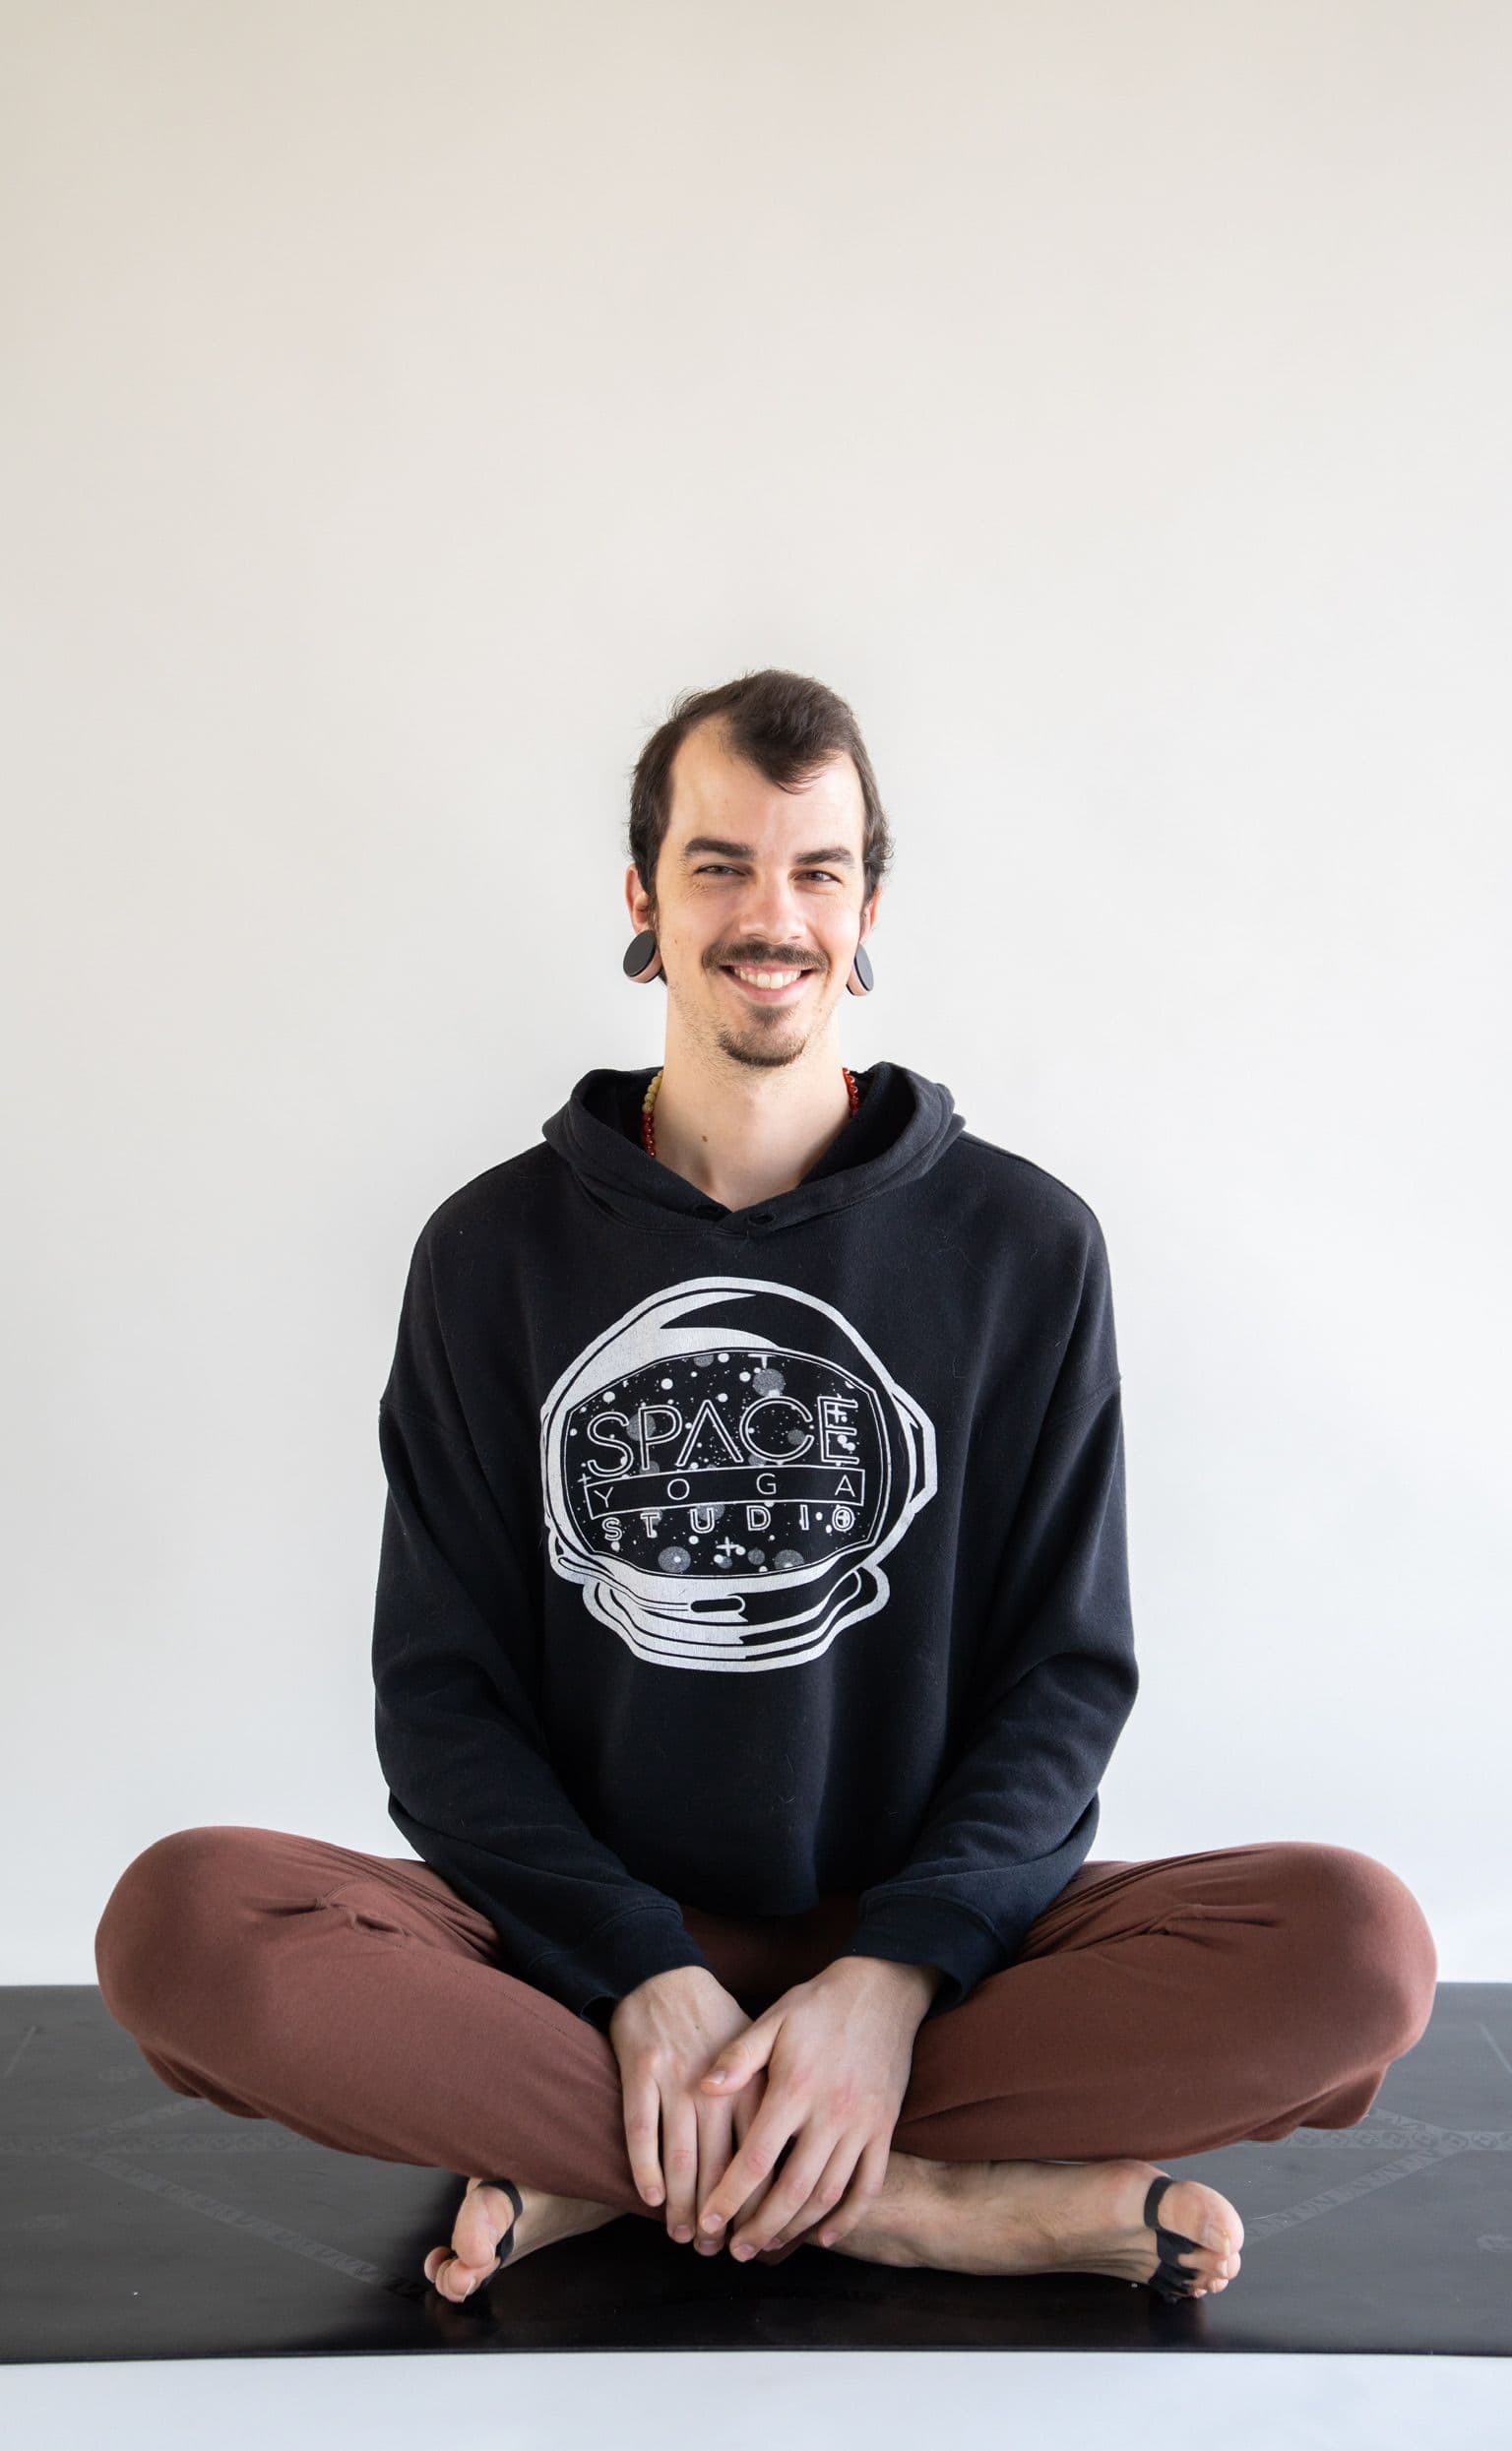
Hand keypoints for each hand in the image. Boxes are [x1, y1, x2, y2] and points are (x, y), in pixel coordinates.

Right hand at [608, 1965, 785, 2250]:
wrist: (665, 1974)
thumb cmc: (716, 2021)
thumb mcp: (758, 2053)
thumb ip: (769, 2102)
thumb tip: (791, 2162)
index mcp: (750, 2085)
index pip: (758, 2157)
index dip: (755, 2202)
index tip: (753, 2234)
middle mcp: (715, 2088)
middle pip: (717, 2167)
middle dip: (715, 2216)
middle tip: (713, 2249)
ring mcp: (674, 2080)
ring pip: (678, 2158)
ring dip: (681, 2204)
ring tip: (681, 2235)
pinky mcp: (640, 2074)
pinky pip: (640, 2132)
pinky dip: (645, 2169)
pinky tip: (650, 2198)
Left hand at [690, 1958, 931, 2259]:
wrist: (883, 1989)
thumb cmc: (818, 2004)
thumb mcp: (773, 2019)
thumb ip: (738, 2057)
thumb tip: (703, 2088)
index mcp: (796, 2088)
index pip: (758, 2157)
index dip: (730, 2195)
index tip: (709, 2220)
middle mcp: (832, 2113)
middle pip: (793, 2188)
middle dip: (761, 2226)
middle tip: (735, 2251)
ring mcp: (863, 2124)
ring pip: (829, 2194)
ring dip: (797, 2227)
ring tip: (768, 2244)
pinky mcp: (885, 2128)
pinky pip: (869, 2185)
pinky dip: (848, 2217)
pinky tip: (823, 2235)